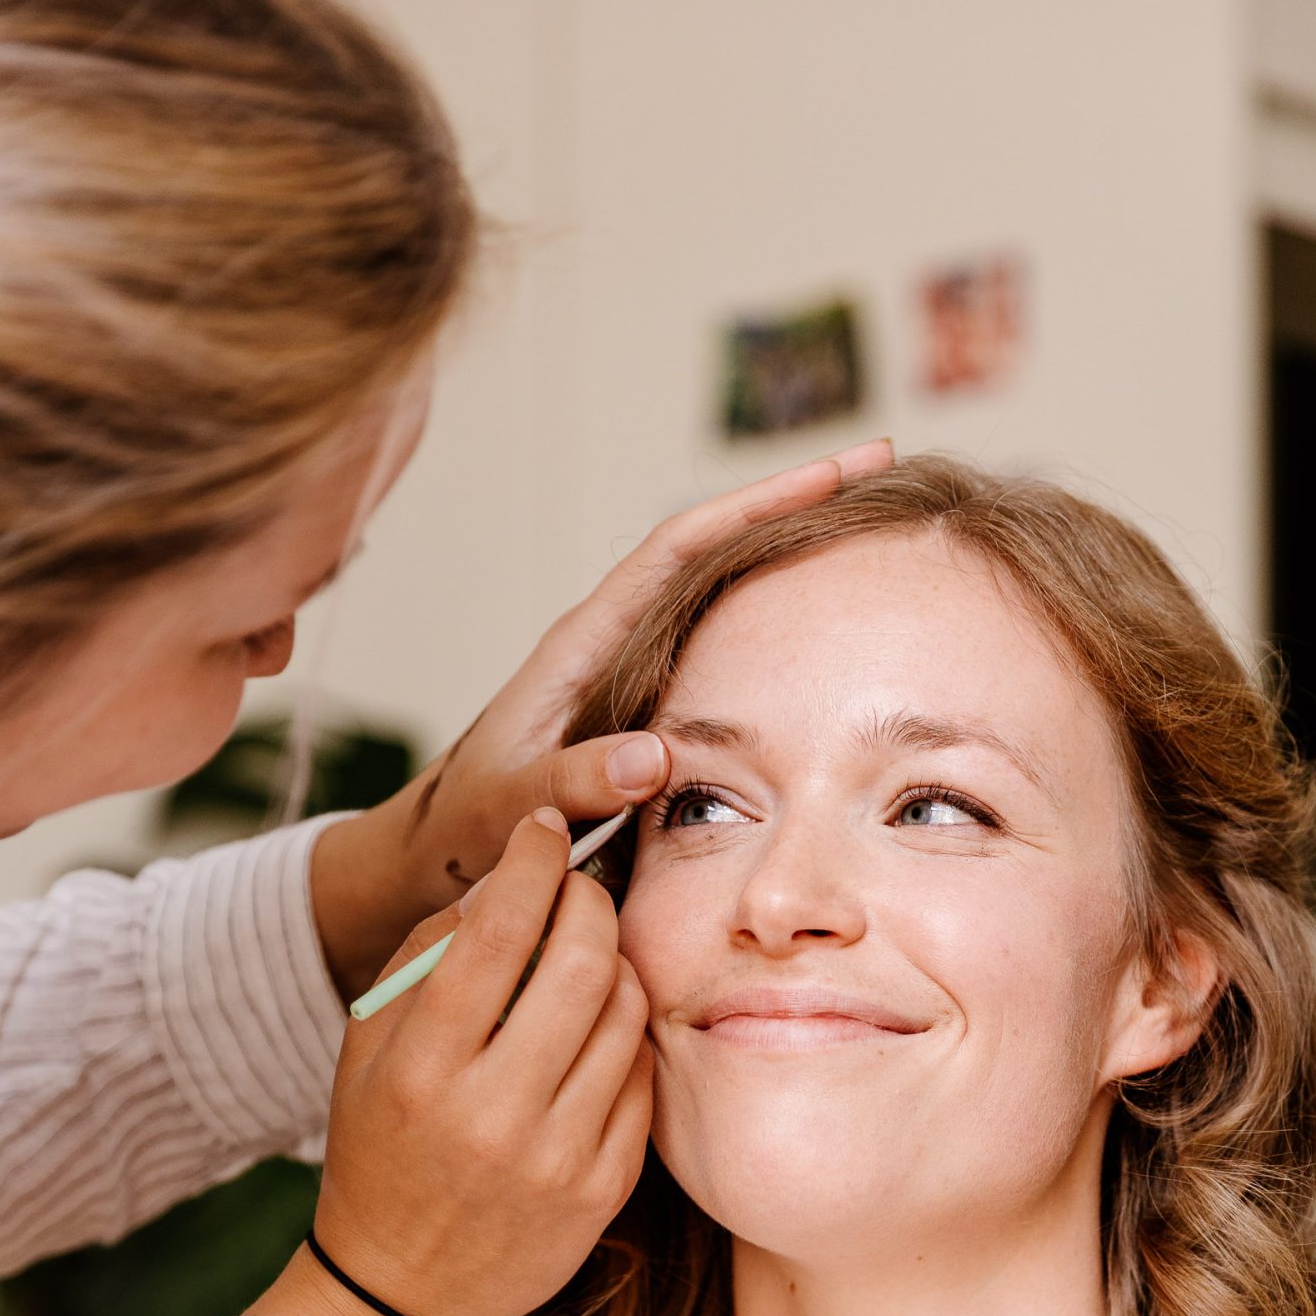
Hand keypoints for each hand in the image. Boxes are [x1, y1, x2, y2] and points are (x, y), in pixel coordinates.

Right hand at [251, 809, 650, 1315]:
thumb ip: (422, 961)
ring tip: (591, 957)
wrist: (402, 1292)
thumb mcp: (364, 1054)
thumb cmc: (378, 1154)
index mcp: (422, 1072)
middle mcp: (493, 1115)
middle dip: (590, 902)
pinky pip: (642, 1079)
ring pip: (624, 1015)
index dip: (530, 863)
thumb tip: (498, 886)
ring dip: (616, 964)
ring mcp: (558, 1157)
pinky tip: (601, 1030)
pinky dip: (627, 1037)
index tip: (542, 831)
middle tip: (580, 890)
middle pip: (580, 964)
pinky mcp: (604, 1189)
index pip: (494, 934)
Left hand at [310, 438, 892, 997]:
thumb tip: (658, 756)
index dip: (756, 505)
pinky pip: (720, 646)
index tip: (830, 472)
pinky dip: (774, 621)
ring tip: (870, 519)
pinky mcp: (645, 706)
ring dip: (789, 553)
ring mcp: (632, 670)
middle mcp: (613, 641)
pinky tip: (823, 624)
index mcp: (584, 644)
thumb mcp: (515, 807)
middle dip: (793, 500)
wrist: (438, 852)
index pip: (681, 547)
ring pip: (722, 590)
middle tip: (878, 463)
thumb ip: (575, 784)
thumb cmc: (466, 829)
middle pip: (715, 545)